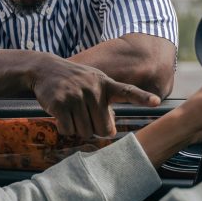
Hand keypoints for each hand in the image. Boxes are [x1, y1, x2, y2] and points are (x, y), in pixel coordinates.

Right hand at [28, 55, 160, 137]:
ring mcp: (76, 95)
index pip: (127, 91)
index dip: (142, 97)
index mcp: (106, 84)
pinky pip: (68, 130)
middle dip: (94, 129)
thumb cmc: (74, 80)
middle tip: (84, 117)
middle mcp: (93, 89)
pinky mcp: (60, 103)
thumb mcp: (93, 84)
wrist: (45, 69)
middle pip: (102, 128)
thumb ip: (105, 103)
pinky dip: (64, 128)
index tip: (156, 101)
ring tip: (71, 112)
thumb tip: (110, 131)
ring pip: (84, 131)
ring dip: (77, 129)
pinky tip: (61, 115)